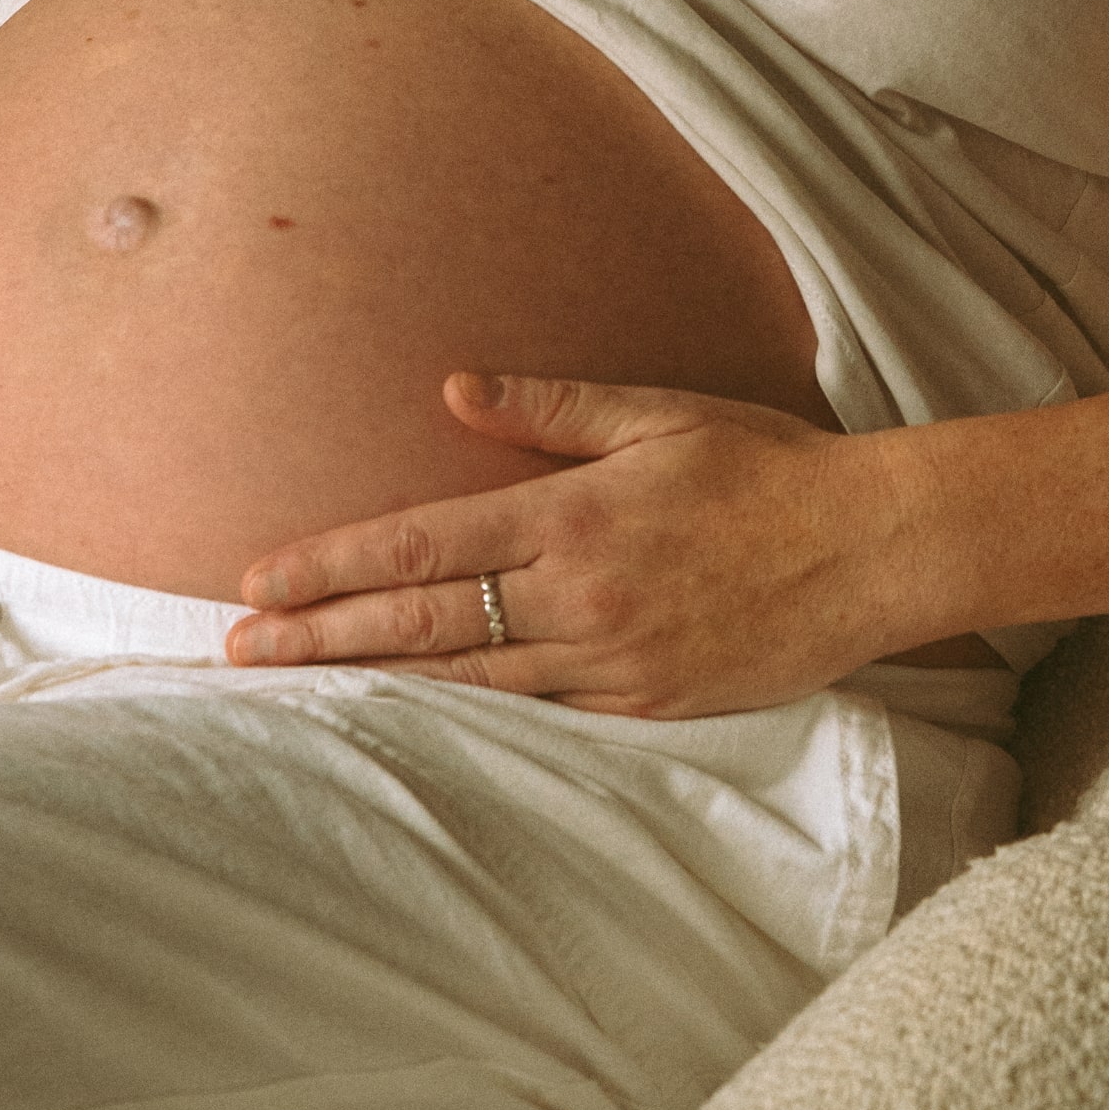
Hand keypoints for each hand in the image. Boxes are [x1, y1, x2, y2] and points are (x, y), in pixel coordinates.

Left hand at [224, 369, 910, 717]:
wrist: (869, 550)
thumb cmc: (765, 467)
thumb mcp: (658, 414)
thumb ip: (551, 410)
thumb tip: (455, 390)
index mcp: (572, 516)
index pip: (421, 544)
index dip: (332, 566)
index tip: (259, 581)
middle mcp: (578, 596)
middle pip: (422, 620)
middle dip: (322, 635)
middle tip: (239, 650)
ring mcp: (610, 662)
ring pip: (466, 680)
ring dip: (372, 681)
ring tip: (296, 690)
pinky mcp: (643, 707)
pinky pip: (537, 713)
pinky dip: (464, 714)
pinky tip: (411, 719)